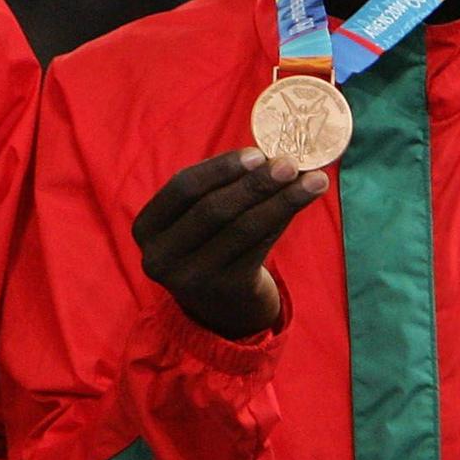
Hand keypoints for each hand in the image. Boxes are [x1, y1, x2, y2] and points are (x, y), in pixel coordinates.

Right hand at [134, 147, 328, 340]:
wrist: (220, 306)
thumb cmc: (208, 243)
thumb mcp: (195, 218)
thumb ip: (218, 188)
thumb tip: (269, 155)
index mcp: (146, 228)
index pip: (182, 188)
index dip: (219, 169)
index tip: (257, 153)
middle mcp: (161, 257)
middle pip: (213, 209)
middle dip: (255, 183)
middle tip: (289, 164)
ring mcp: (192, 278)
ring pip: (242, 228)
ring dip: (281, 200)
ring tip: (313, 180)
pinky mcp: (225, 290)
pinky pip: (260, 247)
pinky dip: (283, 220)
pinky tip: (302, 202)